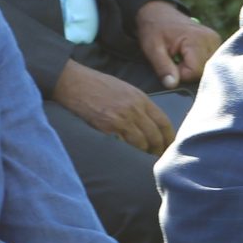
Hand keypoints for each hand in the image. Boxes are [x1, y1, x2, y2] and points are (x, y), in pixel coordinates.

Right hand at [53, 61, 174, 154]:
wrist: (73, 82)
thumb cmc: (97, 85)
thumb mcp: (124, 89)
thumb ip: (138, 104)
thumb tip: (149, 123)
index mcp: (140, 98)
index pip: (163, 122)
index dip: (169, 137)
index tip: (169, 146)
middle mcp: (134, 109)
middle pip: (155, 136)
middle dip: (159, 150)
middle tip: (158, 158)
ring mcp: (121, 119)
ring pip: (142, 143)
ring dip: (144, 154)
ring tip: (143, 160)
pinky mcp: (107, 127)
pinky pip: (124, 145)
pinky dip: (128, 152)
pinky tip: (128, 156)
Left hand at [132, 0, 219, 88]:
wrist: (159, 13)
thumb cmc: (154, 29)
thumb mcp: (152, 49)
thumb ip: (163, 68)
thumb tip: (172, 85)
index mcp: (196, 39)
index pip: (195, 72)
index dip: (180, 73)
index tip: (170, 63)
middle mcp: (211, 39)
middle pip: (204, 72)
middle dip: (188, 71)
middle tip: (175, 58)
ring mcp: (216, 40)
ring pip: (208, 69)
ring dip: (193, 67)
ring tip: (181, 55)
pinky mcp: (216, 42)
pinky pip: (209, 62)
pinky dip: (198, 63)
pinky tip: (189, 55)